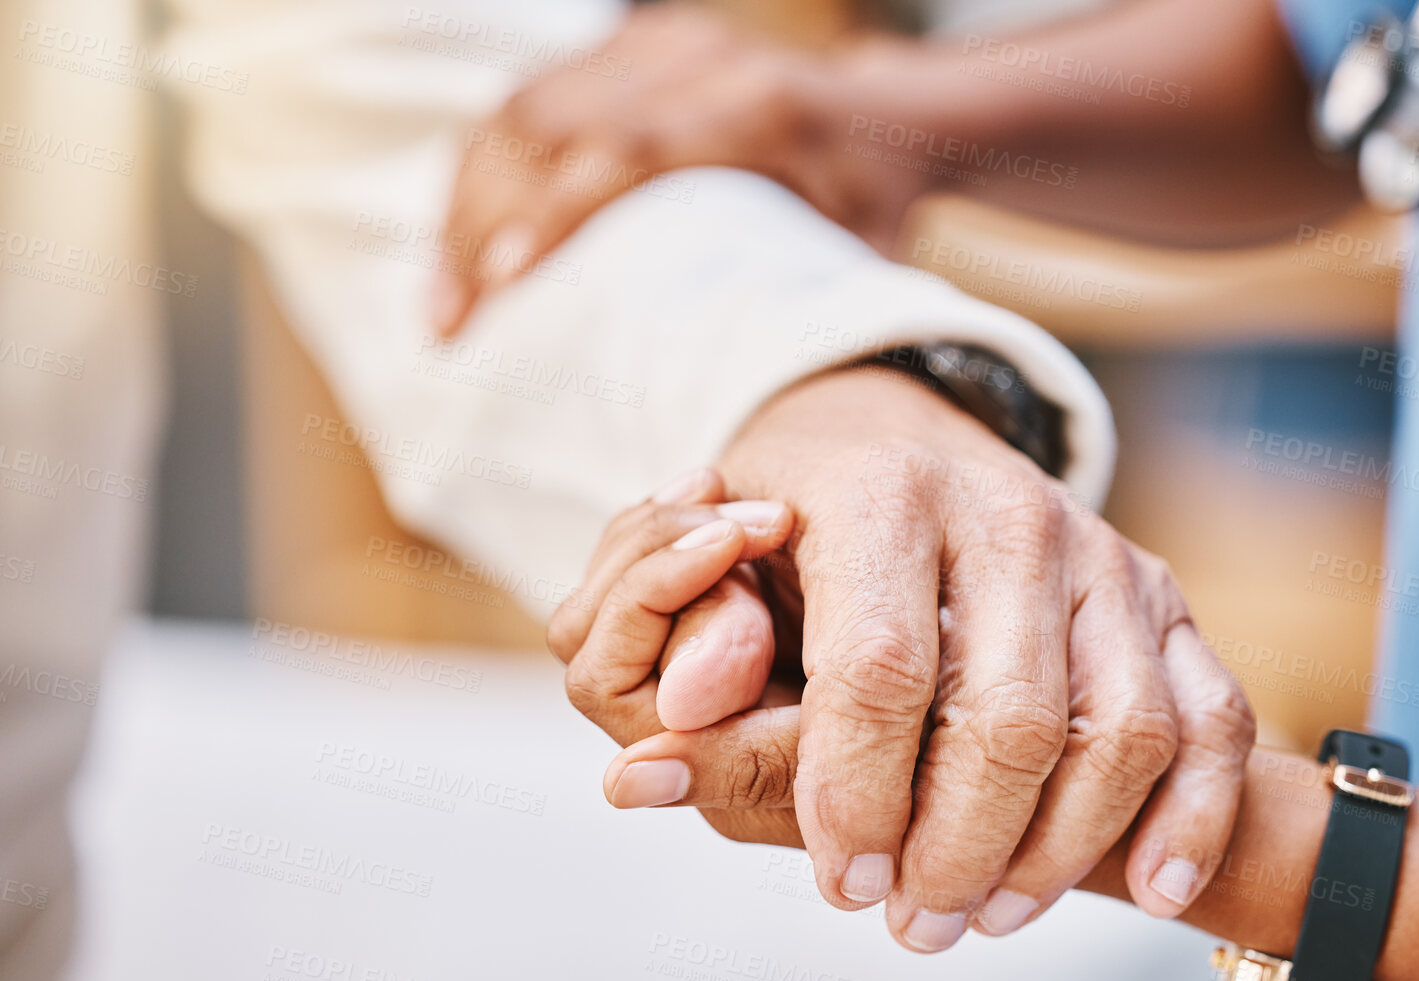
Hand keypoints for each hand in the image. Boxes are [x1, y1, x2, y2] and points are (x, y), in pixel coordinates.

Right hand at [432, 4, 931, 335]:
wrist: (885, 115)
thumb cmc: (874, 206)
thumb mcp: (860, 262)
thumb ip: (812, 316)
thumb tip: (757, 411)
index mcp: (757, 111)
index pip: (631, 149)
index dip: (557, 212)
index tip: (504, 282)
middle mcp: (698, 61)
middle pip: (553, 125)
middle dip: (485, 224)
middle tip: (452, 322)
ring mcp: (656, 45)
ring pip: (523, 109)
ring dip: (468, 204)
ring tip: (448, 300)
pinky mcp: (626, 49)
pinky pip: (528, 99)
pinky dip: (484, 173)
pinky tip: (464, 246)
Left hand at [552, 366, 1254, 952]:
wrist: (901, 434)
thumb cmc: (796, 528)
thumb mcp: (707, 564)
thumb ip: (673, 660)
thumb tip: (639, 771)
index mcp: (884, 495)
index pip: (881, 669)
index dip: (856, 797)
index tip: (842, 882)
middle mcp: (1010, 515)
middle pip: (1012, 719)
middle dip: (959, 850)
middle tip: (910, 924)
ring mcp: (1103, 557)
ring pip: (1124, 732)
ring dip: (1061, 854)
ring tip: (986, 917)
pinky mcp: (1164, 601)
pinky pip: (1211, 720)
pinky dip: (1193, 817)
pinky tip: (1156, 893)